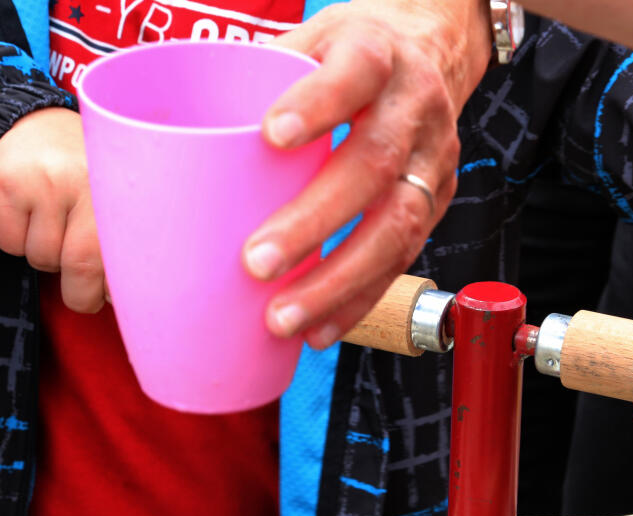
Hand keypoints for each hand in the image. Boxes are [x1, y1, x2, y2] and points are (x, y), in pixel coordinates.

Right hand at [0, 107, 103, 311]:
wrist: (42, 124)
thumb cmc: (89, 174)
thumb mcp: (117, 199)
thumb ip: (123, 243)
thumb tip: (119, 298)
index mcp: (119, 191)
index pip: (115, 258)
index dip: (107, 291)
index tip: (103, 297)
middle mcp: (81, 182)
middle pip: (77, 266)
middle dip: (78, 287)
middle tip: (80, 278)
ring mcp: (39, 181)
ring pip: (40, 257)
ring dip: (46, 256)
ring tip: (56, 226)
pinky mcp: (4, 182)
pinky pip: (7, 241)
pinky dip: (16, 239)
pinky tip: (29, 214)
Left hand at [241, 0, 490, 348]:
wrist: (432, 54)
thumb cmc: (353, 53)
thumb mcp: (308, 41)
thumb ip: (258, 79)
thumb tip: (164, 139)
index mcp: (377, 54)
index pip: (356, 72)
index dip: (319, 104)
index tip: (271, 136)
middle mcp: (414, 107)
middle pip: (375, 165)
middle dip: (315, 221)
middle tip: (256, 262)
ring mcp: (433, 159)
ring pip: (399, 226)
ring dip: (340, 280)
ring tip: (285, 316)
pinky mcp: (439, 201)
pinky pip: (405, 258)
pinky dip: (360, 298)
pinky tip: (322, 327)